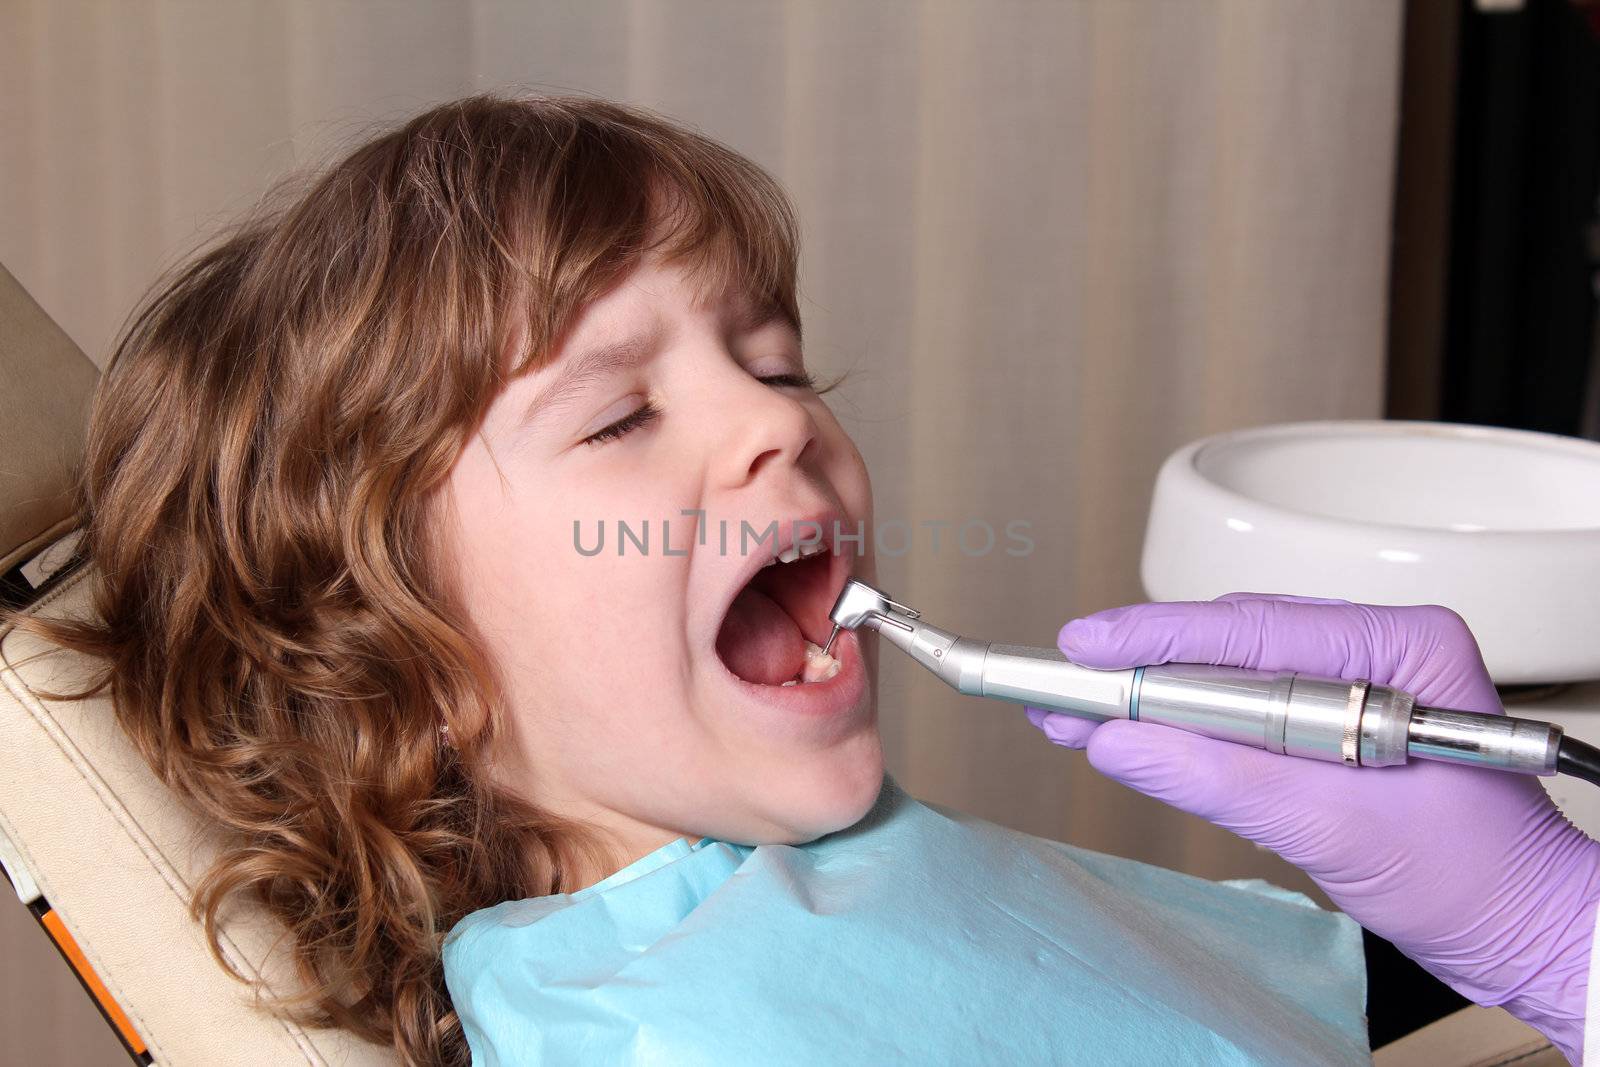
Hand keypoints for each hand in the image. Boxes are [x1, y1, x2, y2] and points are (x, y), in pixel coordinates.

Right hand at [1027, 592, 1599, 1062]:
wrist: (1526, 934)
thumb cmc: (1476, 883)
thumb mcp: (1336, 830)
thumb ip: (1221, 780)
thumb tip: (1122, 745)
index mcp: (1402, 646)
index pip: (1254, 628)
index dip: (1155, 638)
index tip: (1083, 648)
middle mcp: (1379, 650)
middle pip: (1233, 643)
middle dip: (1142, 668)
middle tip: (1062, 685)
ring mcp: (1357, 684)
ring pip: (1231, 674)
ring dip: (1155, 699)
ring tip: (1080, 711)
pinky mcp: (1336, 722)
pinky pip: (1246, 709)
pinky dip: (1187, 726)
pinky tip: (1134, 731)